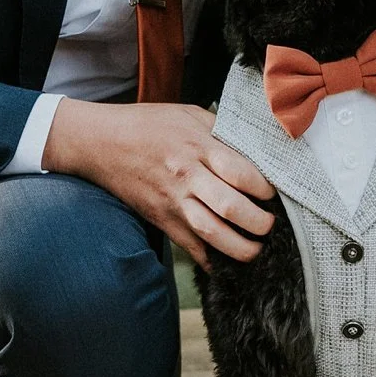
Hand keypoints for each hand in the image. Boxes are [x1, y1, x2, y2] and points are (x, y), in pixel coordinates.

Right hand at [42, 100, 276, 267]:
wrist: (101, 142)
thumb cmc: (149, 124)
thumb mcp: (189, 113)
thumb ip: (222, 131)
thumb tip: (256, 149)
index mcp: (198, 146)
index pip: (241, 173)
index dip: (265, 188)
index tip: (275, 194)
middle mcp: (187, 176)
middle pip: (230, 207)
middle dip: (259, 222)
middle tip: (270, 226)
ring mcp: (173, 201)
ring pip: (212, 233)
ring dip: (240, 248)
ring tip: (256, 249)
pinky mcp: (161, 219)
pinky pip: (190, 246)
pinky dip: (210, 260)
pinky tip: (226, 263)